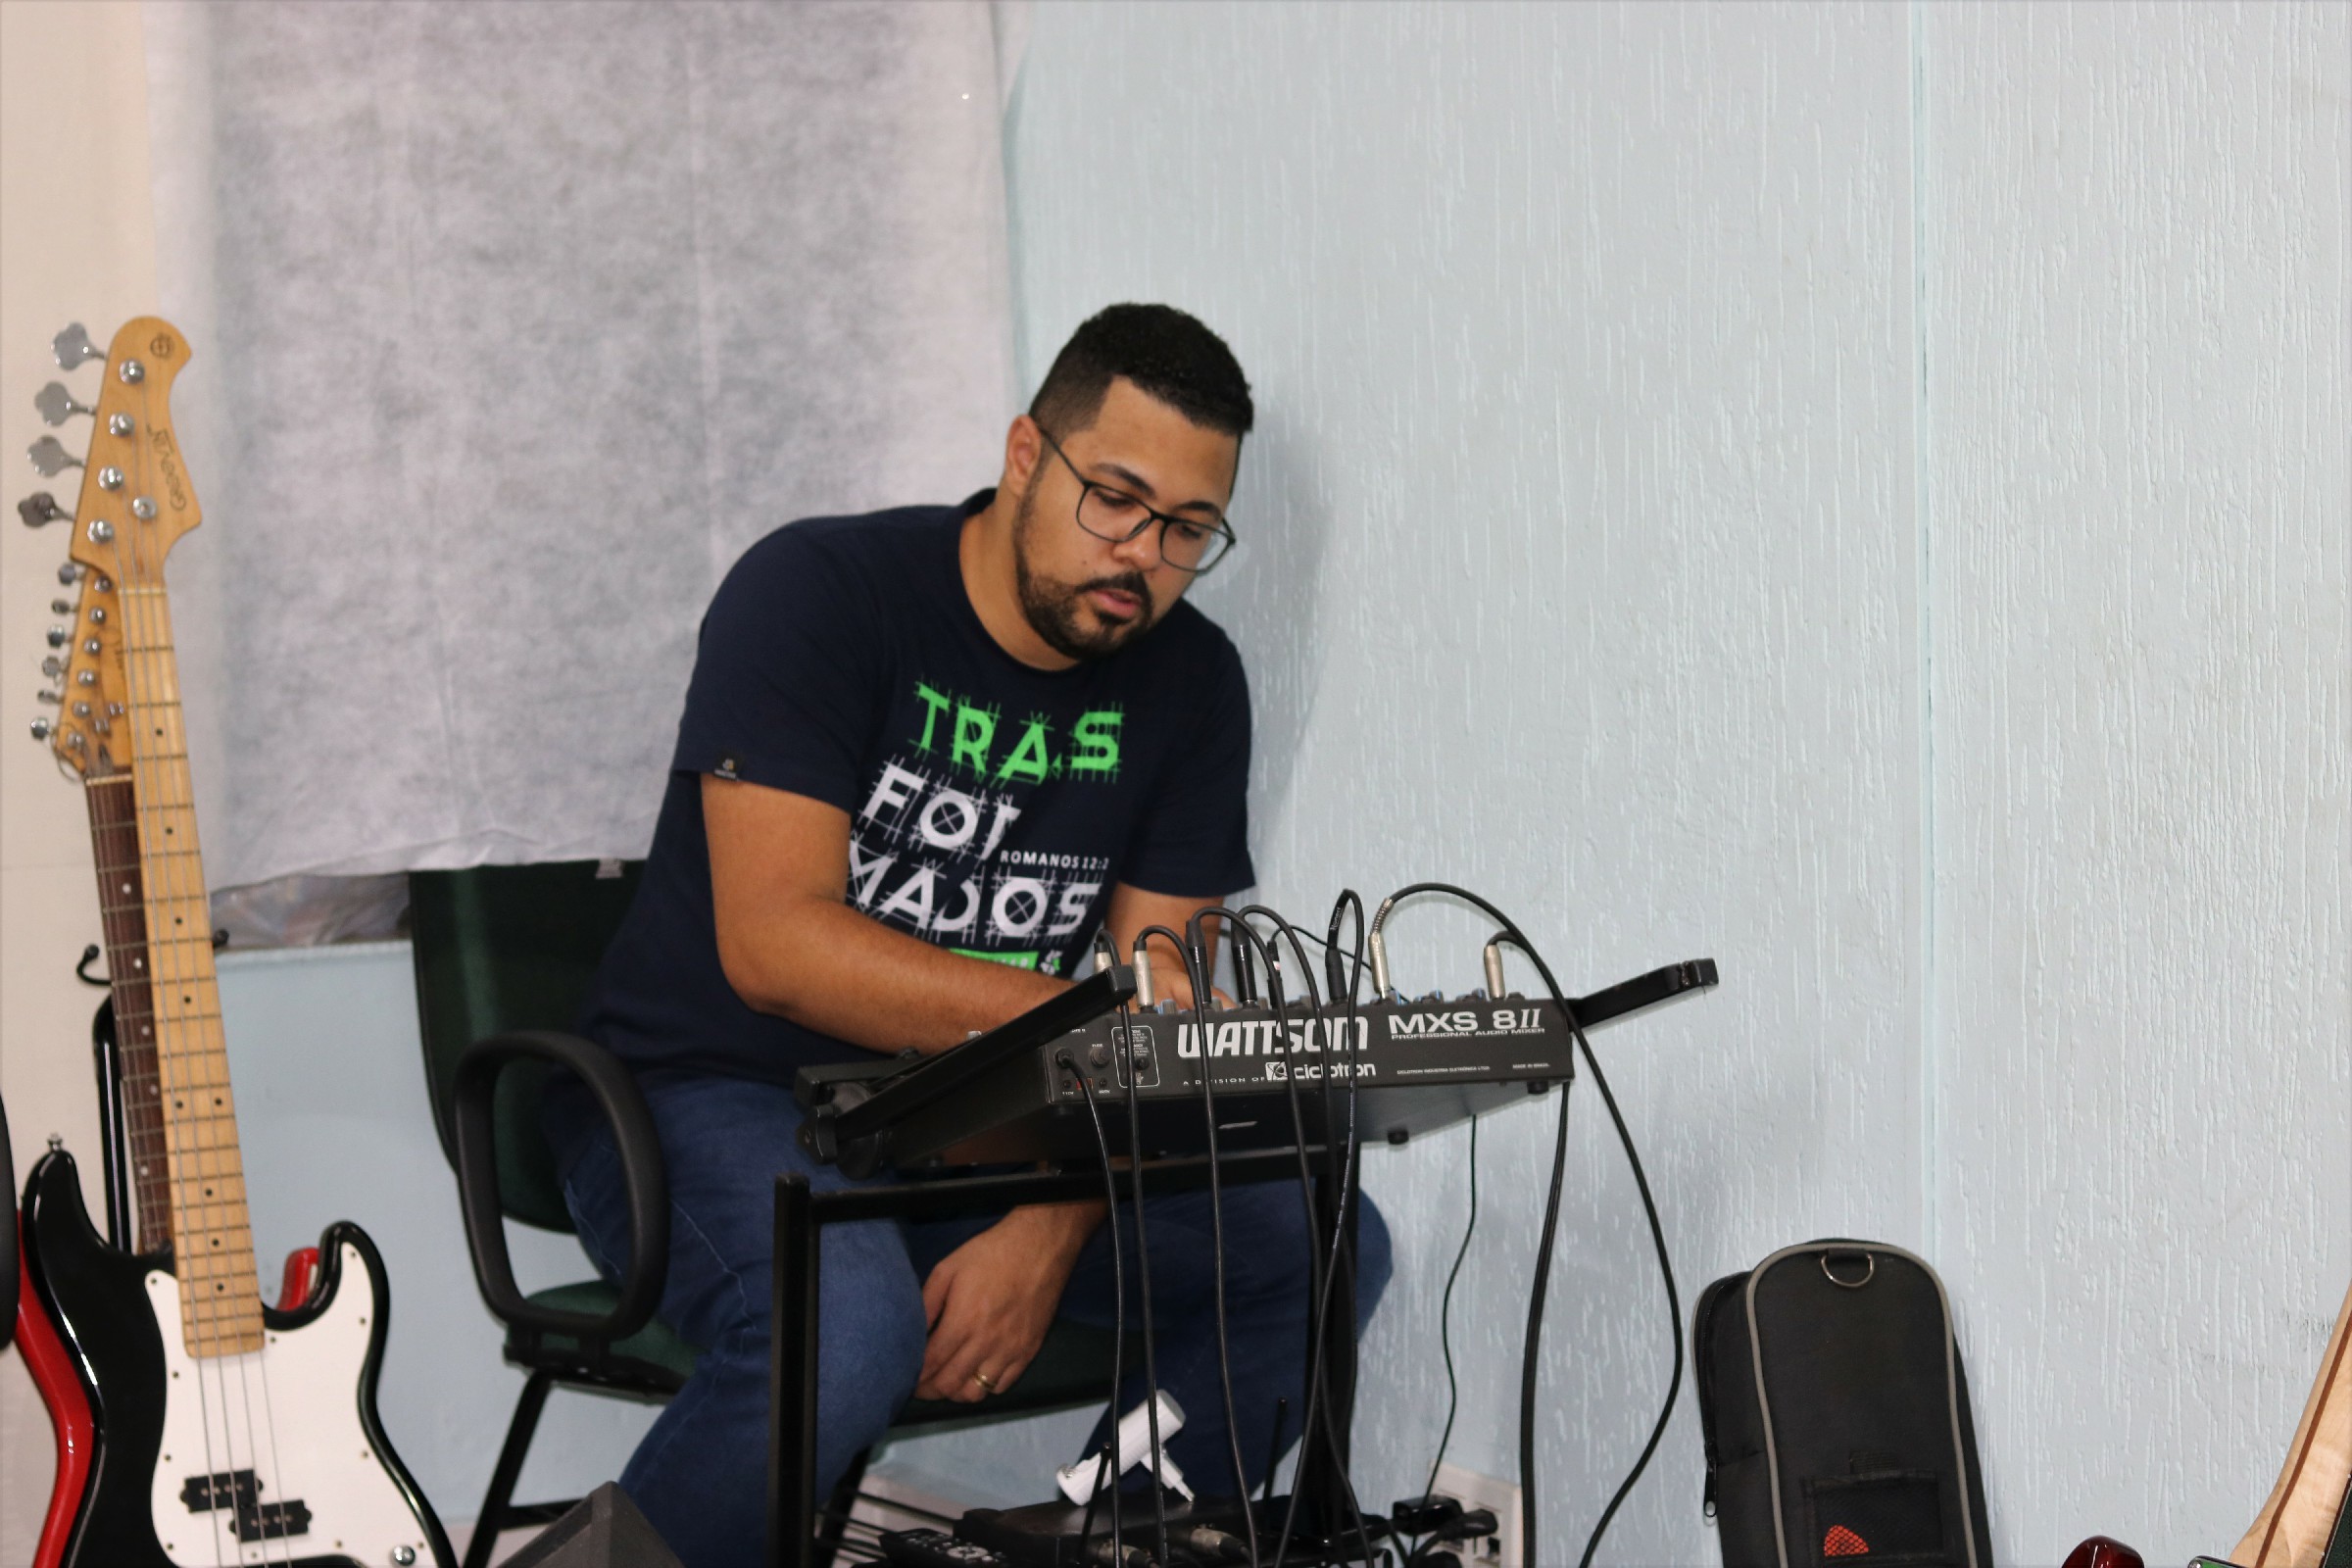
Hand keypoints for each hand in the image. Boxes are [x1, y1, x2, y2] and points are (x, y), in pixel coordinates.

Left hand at [915, 1203, 1100, 1402]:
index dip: (915, 1377)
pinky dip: (985, 1387)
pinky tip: (976, 1373)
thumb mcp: (948, 1268)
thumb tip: (911, 1332)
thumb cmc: (991, 1253)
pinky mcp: (1029, 1351)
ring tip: (948, 1381)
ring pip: (976, 1393)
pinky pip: (1002, 1386)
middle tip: (921, 1385)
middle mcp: (986, 1343)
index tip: (907, 1378)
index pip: (931, 1364)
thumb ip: (927, 1303)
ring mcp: (1010, 1350)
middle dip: (930, 1390)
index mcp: (963, 1321)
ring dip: (956, 1392)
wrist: (1040, 1246)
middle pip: (950, 1384)